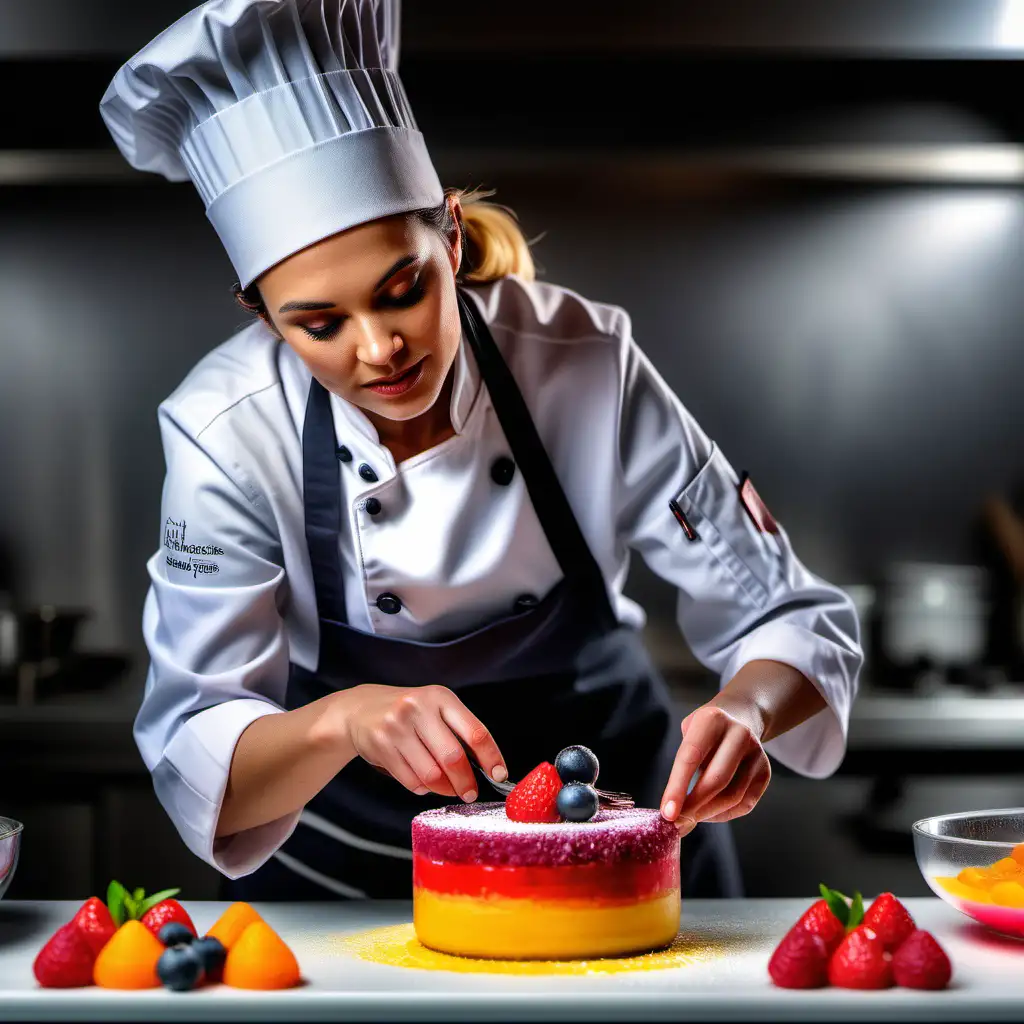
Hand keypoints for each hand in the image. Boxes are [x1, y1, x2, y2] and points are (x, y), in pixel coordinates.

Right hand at [340, 684, 506, 801]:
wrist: (361, 708)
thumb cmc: (409, 713)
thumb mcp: (436, 709)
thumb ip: (459, 732)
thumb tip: (488, 768)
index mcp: (441, 697)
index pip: (475, 732)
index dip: (491, 757)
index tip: (499, 775)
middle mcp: (418, 708)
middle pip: (453, 757)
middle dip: (466, 782)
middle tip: (470, 793)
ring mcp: (397, 726)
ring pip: (431, 774)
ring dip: (443, 788)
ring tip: (446, 787)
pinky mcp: (380, 744)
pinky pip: (410, 780)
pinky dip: (421, 787)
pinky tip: (422, 780)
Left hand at [659, 701, 770, 836]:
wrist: (740, 716)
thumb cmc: (705, 731)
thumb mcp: (688, 733)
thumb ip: (683, 765)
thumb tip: (674, 811)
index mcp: (712, 719)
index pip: (691, 757)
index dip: (677, 788)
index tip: (667, 813)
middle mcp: (738, 733)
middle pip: (716, 780)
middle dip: (693, 807)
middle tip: (676, 823)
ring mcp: (756, 753)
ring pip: (732, 796)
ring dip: (708, 814)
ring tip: (689, 819)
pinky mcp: (765, 771)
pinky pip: (745, 803)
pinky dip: (724, 815)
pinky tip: (708, 814)